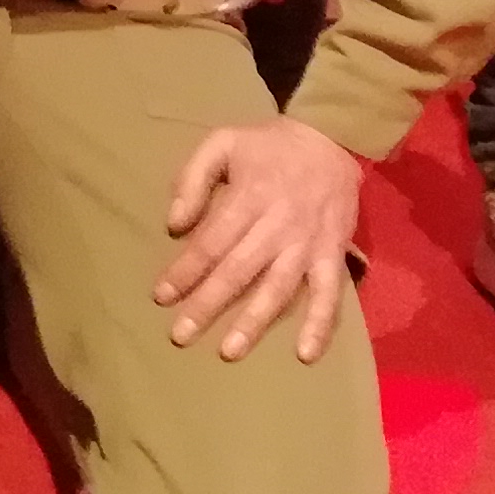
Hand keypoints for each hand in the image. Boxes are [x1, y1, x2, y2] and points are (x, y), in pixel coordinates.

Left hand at [155, 116, 364, 364]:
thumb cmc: (268, 145)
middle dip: (208, 304)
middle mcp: (277, 225)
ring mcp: (307, 243)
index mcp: (249, 196)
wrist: (331, 137)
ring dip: (254, 322)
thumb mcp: (223, 141)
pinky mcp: (332, 254)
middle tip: (181, 335)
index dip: (185, 271)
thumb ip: (193, 177)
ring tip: (229, 351)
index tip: (162, 297)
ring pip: (278, 289)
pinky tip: (306, 355)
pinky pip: (330, 294)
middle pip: (238, 270)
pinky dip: (320, 325)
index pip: (211, 242)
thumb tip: (175, 223)